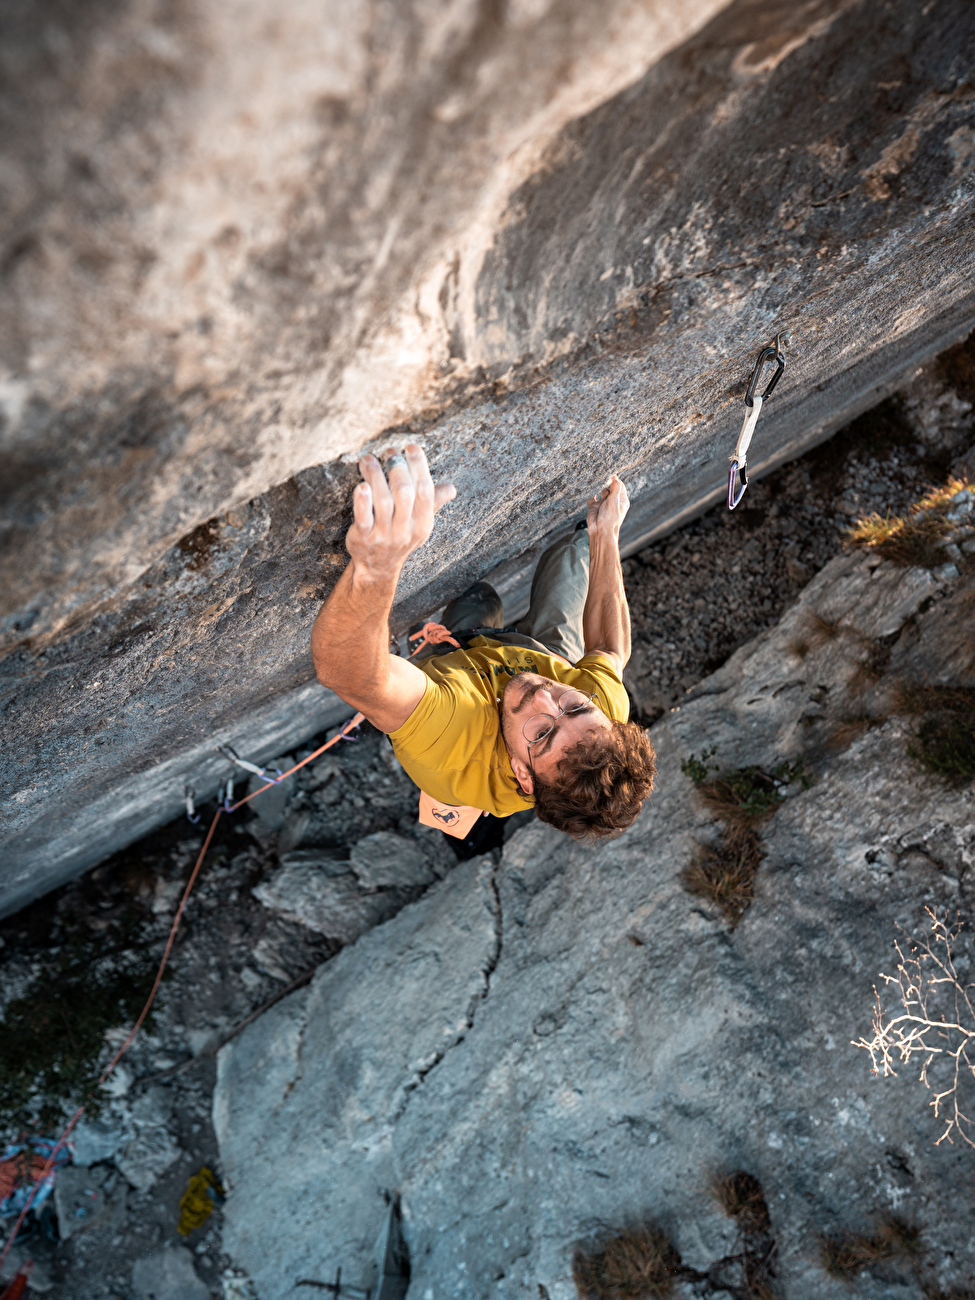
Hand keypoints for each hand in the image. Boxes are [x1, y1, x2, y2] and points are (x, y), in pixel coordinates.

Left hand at [346, 445, 456, 575]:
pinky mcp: (364, 538)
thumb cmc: (400, 537)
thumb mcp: (419, 523)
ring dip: (376, 476)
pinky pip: (364, 518)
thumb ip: (432, 503)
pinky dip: (362, 501)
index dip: (419, 466)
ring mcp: (384, 535)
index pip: (425, 490)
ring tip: (369, 459)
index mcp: (423, 523)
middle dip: (397, 467)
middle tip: (389, 452)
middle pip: (404, 493)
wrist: (378, 567)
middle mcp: (406, 530)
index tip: (411, 447)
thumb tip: (452, 489)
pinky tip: (361, 485)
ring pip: (383, 501)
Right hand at [586, 474, 628, 537]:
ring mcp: (603, 503)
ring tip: (596, 484)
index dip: (615, 480)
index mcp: (621, 500)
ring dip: (598, 488)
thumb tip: (615, 477)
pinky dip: (590, 495)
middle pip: (610, 487)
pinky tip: (590, 491)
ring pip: (601, 491)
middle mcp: (612, 501)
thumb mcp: (614, 501)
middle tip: (602, 480)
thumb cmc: (610, 518)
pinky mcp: (594, 506)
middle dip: (606, 484)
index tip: (610, 475)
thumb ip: (615, 488)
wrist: (599, 531)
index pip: (620, 486)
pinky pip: (592, 498)